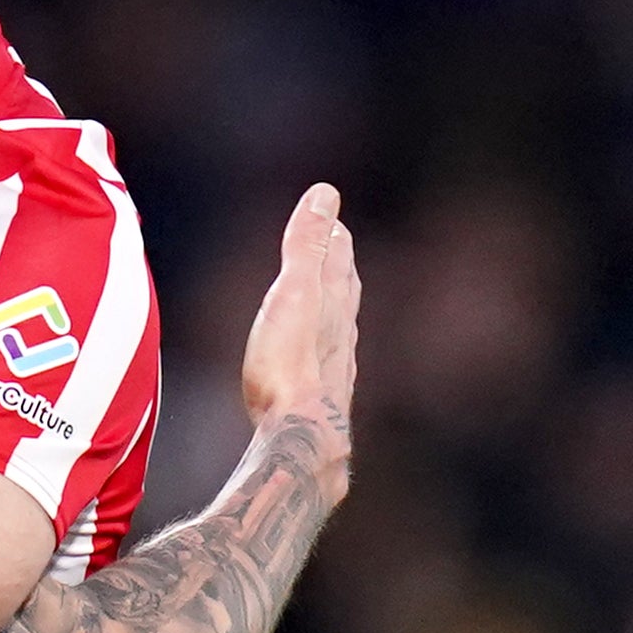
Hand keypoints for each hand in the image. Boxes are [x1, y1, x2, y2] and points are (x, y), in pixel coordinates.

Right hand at [239, 182, 358, 497]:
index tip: (331, 218)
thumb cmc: (290, 364)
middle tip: (337, 247)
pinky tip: (317, 364)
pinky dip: (321, 351)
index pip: (336, 262)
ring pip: (336, 332)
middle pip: (342, 293)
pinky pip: (324, 366)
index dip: (331, 238)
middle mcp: (339, 336)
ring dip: (332, 311)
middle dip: (338, 268)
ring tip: (329, 301)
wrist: (299, 438)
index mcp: (331, 305)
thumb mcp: (294, 292)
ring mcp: (331, 371)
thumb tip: (325, 194)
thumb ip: (306, 246)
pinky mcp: (318, 402)